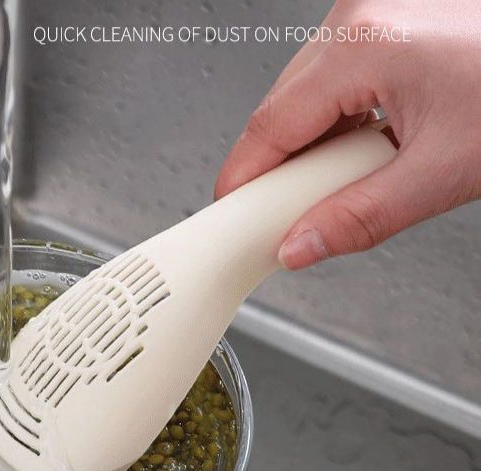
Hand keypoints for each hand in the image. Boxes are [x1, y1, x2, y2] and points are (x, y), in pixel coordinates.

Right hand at [214, 0, 480, 269]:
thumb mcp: (442, 171)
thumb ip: (359, 217)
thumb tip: (298, 246)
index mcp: (364, 46)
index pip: (268, 127)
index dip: (242, 180)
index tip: (229, 218)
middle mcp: (357, 19)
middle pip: (279, 111)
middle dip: (277, 170)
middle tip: (289, 217)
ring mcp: (370, 16)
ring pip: (302, 97)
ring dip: (308, 148)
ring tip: (342, 181)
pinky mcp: (384, 25)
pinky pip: (332, 81)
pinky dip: (334, 124)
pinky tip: (360, 149)